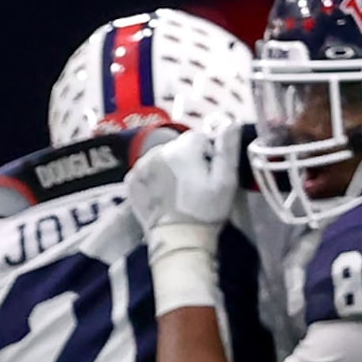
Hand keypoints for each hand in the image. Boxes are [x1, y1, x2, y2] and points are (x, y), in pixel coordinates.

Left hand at [123, 121, 242, 238]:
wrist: (176, 241)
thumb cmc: (205, 211)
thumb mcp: (226, 179)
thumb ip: (227, 147)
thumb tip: (231, 121)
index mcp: (182, 148)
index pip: (199, 137)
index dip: (207, 156)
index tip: (208, 176)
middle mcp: (157, 151)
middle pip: (179, 147)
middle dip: (187, 160)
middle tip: (193, 187)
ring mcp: (140, 166)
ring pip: (162, 157)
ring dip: (170, 168)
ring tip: (177, 192)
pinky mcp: (130, 181)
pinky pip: (147, 170)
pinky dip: (154, 178)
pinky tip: (162, 194)